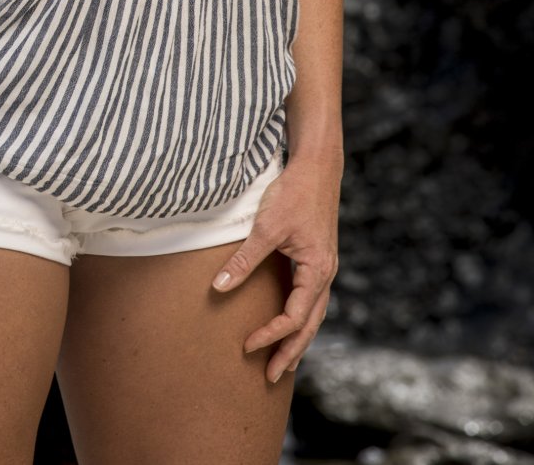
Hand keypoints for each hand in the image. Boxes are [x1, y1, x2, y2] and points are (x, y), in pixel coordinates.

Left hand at [210, 151, 340, 383]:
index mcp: (317, 271)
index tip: (248, 346)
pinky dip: (302, 317)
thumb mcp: (265, 227)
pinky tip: (292, 322)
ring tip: (286, 362)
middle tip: (272, 377)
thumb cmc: (293, 194)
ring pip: (314, 314)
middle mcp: (326, 274)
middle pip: (310, 325)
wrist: (317, 167)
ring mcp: (325, 267)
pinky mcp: (319, 258)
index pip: (294, 317)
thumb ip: (243, 260)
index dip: (271, 335)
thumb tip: (218, 287)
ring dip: (299, 339)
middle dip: (291, 352)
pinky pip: (312, 298)